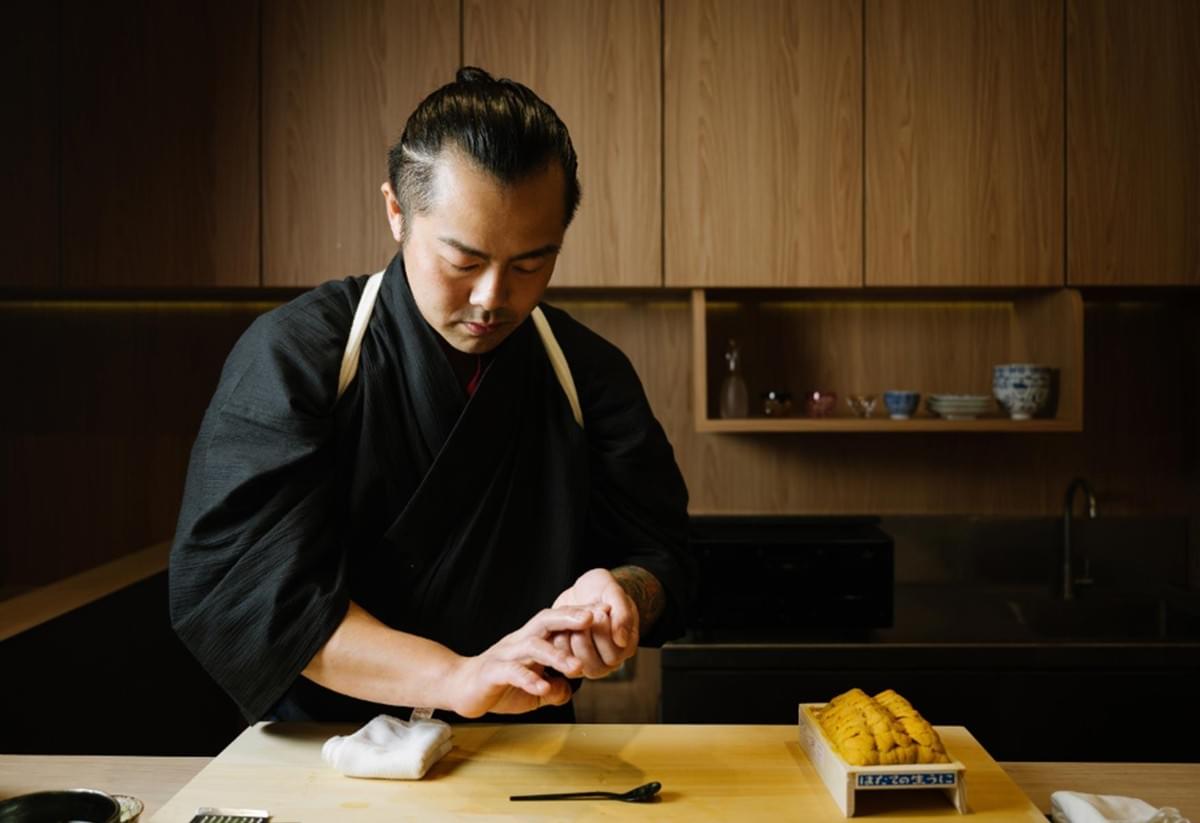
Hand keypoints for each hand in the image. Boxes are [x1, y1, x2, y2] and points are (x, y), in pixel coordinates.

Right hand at [449, 606, 590, 717]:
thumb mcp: (534, 690)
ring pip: (532, 646)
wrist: (461, 688)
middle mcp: (520, 641)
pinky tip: (544, 687)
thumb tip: (569, 690)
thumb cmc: (499, 684)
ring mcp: (505, 655)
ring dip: (556, 655)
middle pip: (545, 620)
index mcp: (532, 640)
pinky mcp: (492, 672)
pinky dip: (529, 679)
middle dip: (570, 617)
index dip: (581, 615)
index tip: (607, 611)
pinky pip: (512, 672)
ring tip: (576, 667)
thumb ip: (554, 689)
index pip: (558, 622)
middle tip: (593, 618)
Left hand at [550, 568, 639, 678]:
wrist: (585, 590)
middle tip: (587, 614)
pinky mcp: (569, 657)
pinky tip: (563, 622)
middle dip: (585, 636)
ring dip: (571, 638)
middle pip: (594, 666)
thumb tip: (621, 640)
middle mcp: (607, 661)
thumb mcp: (614, 593)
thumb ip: (622, 615)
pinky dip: (558, 639)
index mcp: (624, 648)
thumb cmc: (603, 591)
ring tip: (574, 617)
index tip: (602, 609)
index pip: (613, 656)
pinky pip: (560, 660)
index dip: (603, 633)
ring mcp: (587, 662)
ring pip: (575, 665)